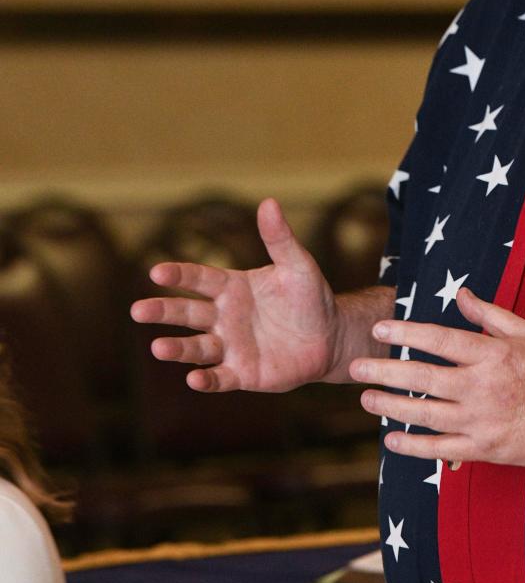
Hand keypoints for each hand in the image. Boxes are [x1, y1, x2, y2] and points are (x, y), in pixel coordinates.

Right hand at [130, 197, 339, 391]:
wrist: (329, 337)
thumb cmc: (311, 298)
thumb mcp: (298, 266)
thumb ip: (279, 239)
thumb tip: (269, 202)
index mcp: (232, 287)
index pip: (199, 279)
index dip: (179, 275)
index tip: (156, 272)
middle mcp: (224, 316)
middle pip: (187, 313)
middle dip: (163, 311)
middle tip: (137, 311)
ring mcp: (230, 346)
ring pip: (197, 348)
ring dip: (177, 348)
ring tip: (157, 348)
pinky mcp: (242, 373)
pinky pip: (220, 377)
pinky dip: (206, 380)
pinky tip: (194, 379)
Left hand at [350, 286, 524, 464]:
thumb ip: (489, 314)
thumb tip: (459, 295)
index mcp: (493, 354)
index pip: (439, 340)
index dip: (406, 334)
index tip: (379, 330)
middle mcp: (484, 387)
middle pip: (423, 378)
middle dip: (384, 372)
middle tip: (355, 368)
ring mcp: (483, 421)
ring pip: (426, 414)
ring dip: (391, 407)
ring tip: (365, 399)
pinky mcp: (486, 449)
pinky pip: (441, 450)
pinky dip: (414, 446)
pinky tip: (392, 440)